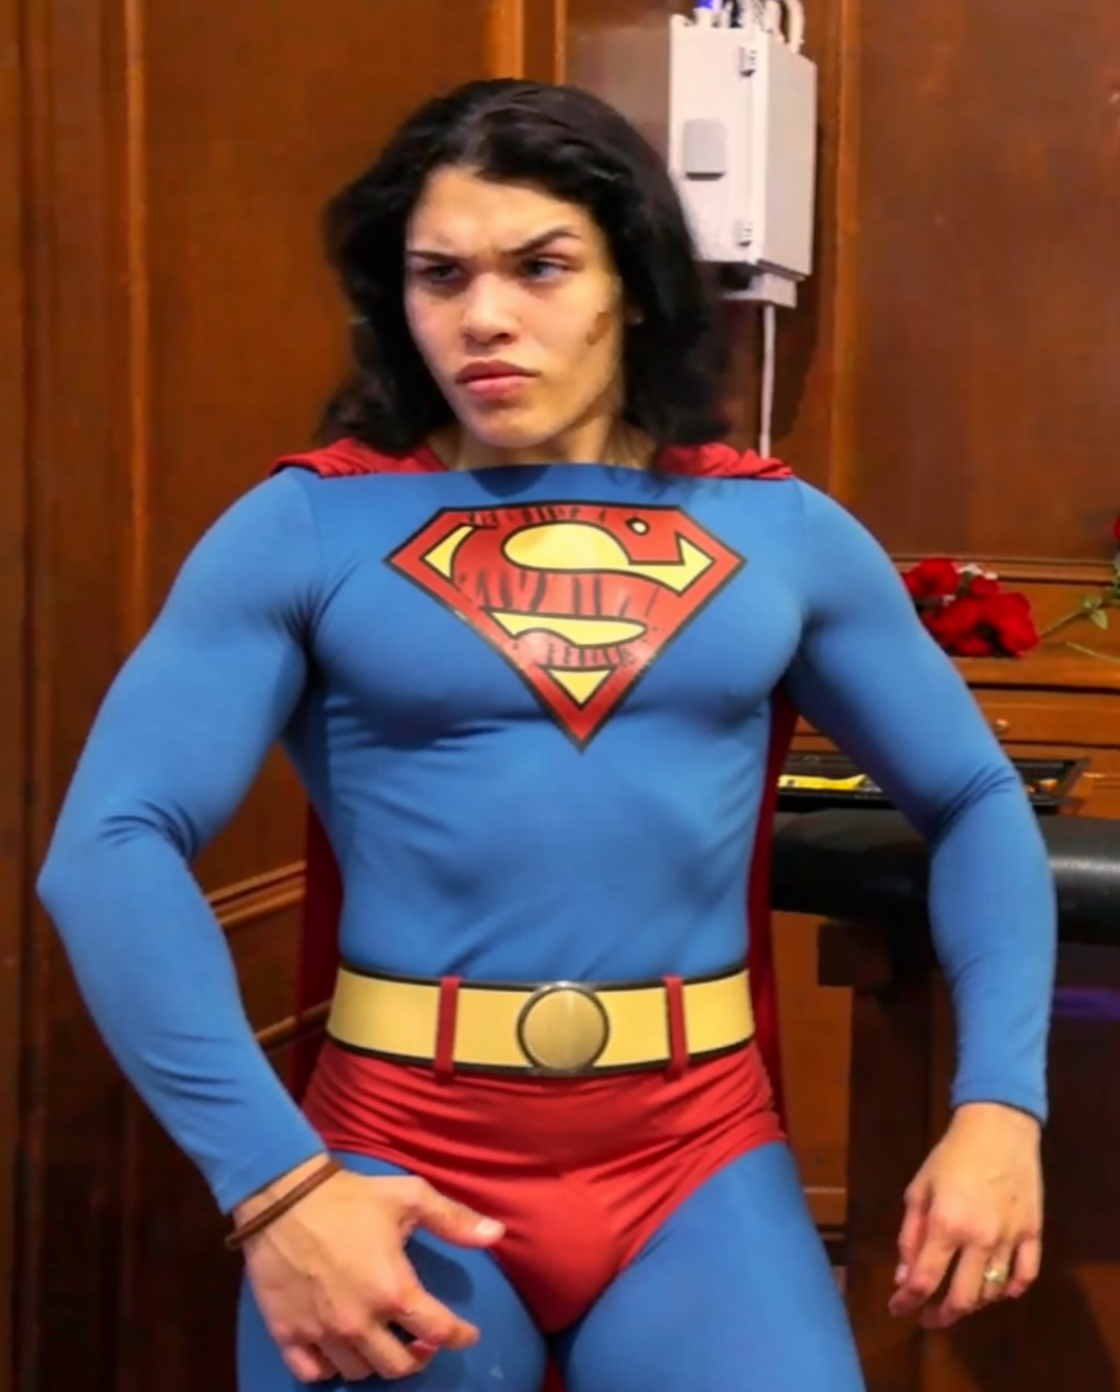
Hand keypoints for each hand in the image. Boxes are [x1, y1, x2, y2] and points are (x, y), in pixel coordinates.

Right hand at [235, 1156, 505, 1381]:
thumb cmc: (351, 1197)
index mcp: (394, 1290)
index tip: (467, 1335)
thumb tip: (497, 1233)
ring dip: (375, 1361)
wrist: (283, 1196)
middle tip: (422, 1341)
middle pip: (398, 1366)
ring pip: (357, 1372)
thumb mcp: (409, 1197)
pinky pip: (313, 1372)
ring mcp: (321, 1332)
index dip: (459, 1336)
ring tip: (381, 1340)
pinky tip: (337, 1349)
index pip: (438, 1332)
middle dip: (418, 1356)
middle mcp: (360, 1322)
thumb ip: (453, 1220)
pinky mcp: (287, 1334)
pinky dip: (328, 1367)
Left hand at [889, 1102, 1043, 1328]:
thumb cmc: (951, 1155)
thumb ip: (910, 1235)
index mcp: (946, 1225)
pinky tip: (997, 1290)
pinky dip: (1010, 1290)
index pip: (925, 1279)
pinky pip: (1025, 1276)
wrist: (998, 1129)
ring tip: (958, 1298)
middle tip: (929, 1318)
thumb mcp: (919, 1188)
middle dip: (942, 1315)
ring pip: (993, 1292)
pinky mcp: (1033, 1234)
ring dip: (973, 1302)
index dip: (907, 1301)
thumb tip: (903, 1276)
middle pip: (962, 1298)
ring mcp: (1010, 1239)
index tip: (896, 1309)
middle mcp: (979, 1239)